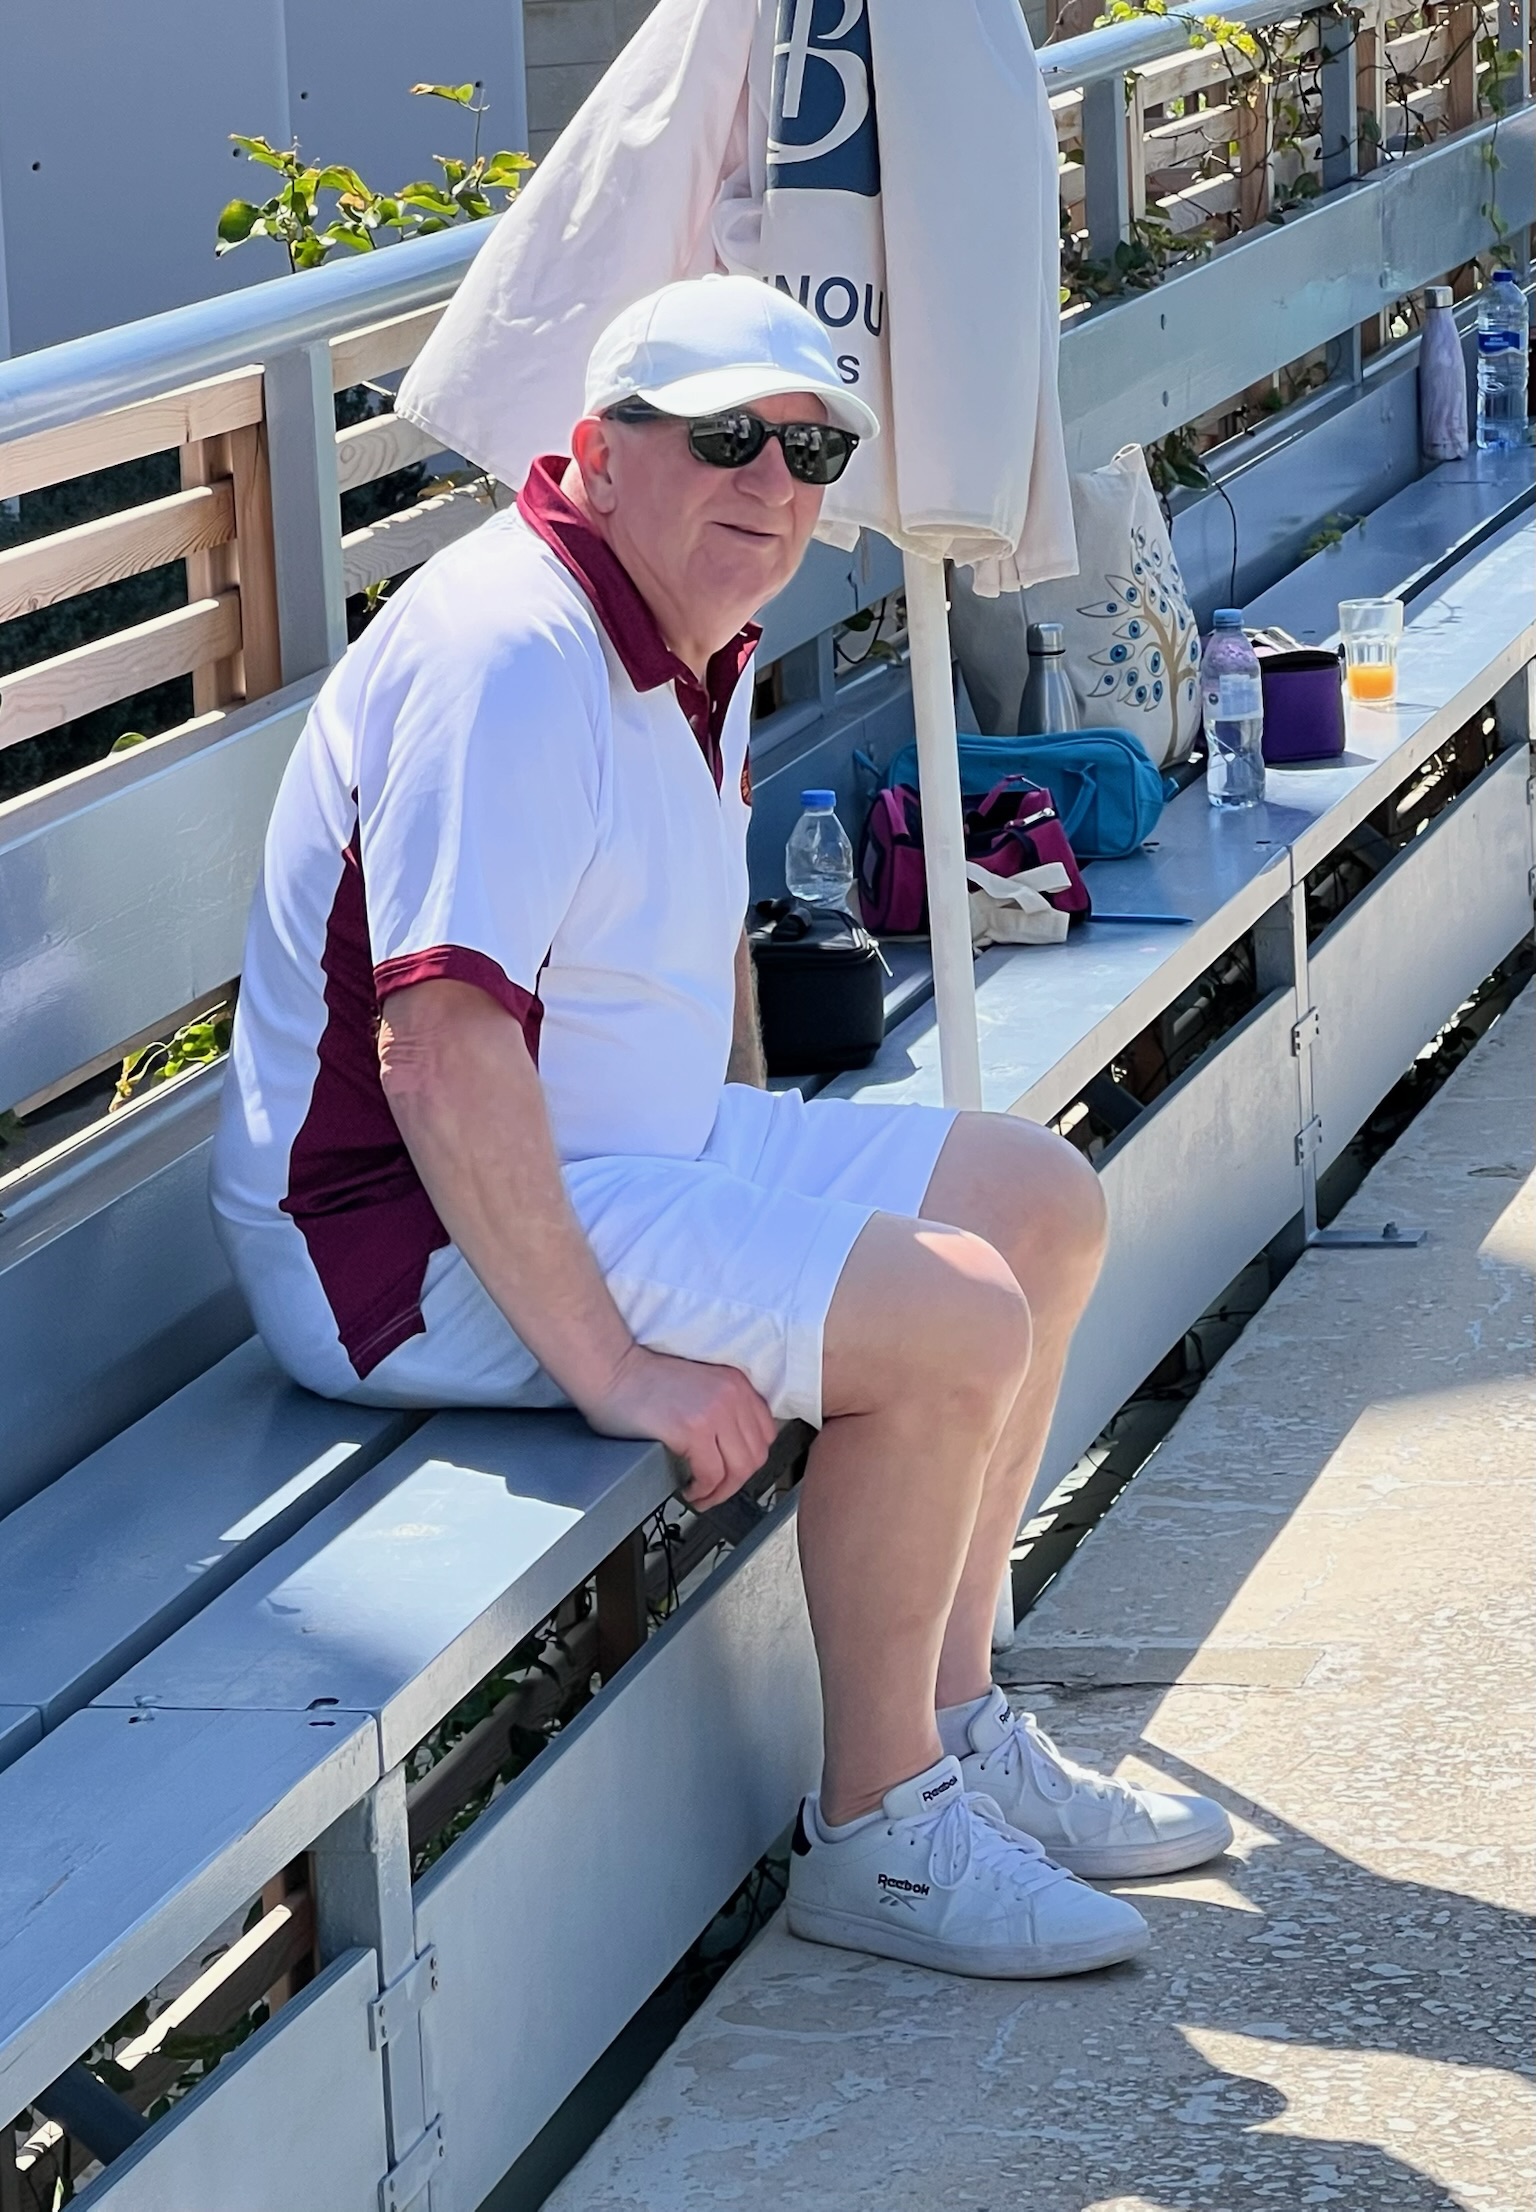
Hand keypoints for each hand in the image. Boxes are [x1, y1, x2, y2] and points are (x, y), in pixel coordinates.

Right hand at [582, 1344, 777, 1510]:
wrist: (612, 1370)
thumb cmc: (643, 1380)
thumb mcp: (700, 1384)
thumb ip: (721, 1406)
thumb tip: (729, 1447)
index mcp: (736, 1383)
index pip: (765, 1433)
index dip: (749, 1459)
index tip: (733, 1471)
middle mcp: (732, 1395)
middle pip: (755, 1455)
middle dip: (736, 1482)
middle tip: (715, 1492)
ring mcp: (715, 1412)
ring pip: (739, 1470)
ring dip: (721, 1492)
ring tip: (702, 1497)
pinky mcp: (693, 1429)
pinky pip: (712, 1474)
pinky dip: (703, 1490)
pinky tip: (690, 1490)